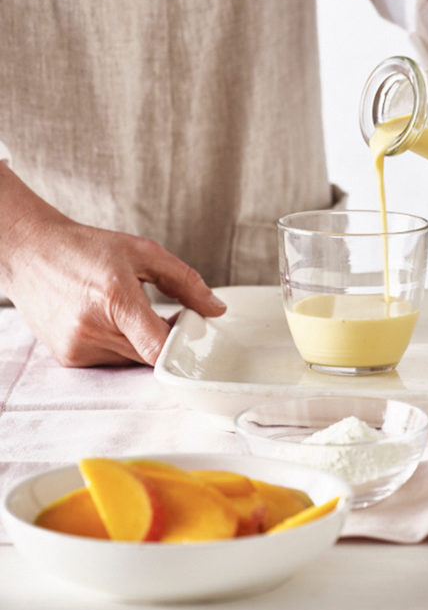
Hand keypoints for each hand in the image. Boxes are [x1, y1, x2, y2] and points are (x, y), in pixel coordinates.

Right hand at [0, 165, 225, 366]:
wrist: (30, 252)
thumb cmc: (86, 248)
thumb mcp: (143, 252)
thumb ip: (185, 281)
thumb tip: (216, 309)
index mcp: (115, 299)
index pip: (158, 348)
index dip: (181, 346)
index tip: (191, 332)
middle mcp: (92, 329)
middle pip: (150, 355)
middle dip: (165, 338)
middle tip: (165, 312)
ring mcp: (77, 348)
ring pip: (131, 361)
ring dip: (141, 342)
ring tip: (127, 309)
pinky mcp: (68, 358)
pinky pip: (110, 361)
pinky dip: (118, 344)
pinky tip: (106, 318)